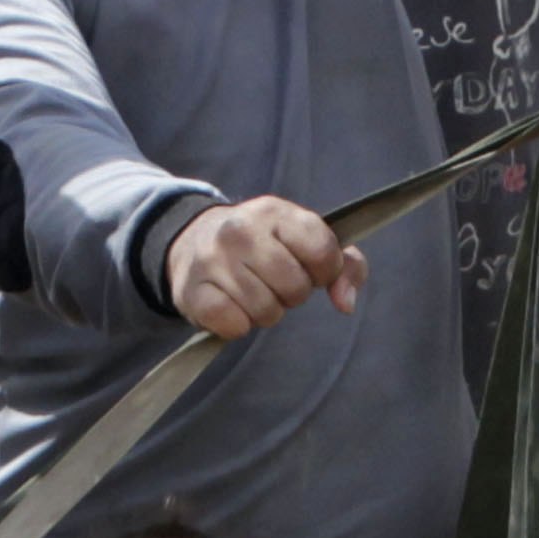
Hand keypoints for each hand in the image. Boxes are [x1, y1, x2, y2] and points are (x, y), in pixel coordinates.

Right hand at [165, 197, 366, 341]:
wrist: (193, 242)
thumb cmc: (263, 247)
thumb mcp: (305, 241)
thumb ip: (345, 266)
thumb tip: (345, 302)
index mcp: (274, 212)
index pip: (323, 251)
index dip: (324, 271)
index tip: (309, 269)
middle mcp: (240, 230)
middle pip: (296, 287)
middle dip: (292, 294)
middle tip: (274, 282)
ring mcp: (213, 259)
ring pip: (266, 311)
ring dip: (265, 312)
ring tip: (251, 292)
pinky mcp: (194, 290)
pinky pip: (235, 325)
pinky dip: (238, 325)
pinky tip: (231, 305)